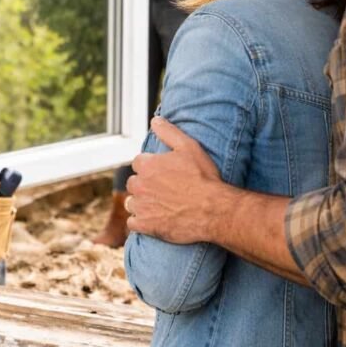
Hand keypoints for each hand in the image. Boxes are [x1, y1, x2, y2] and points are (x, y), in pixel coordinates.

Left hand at [126, 117, 224, 242]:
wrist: (213, 210)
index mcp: (147, 165)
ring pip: (131, 203)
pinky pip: (133, 223)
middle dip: (144, 185)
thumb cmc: (203, 177)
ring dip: (141, 203)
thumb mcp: (189, 147)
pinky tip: (153, 220)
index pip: (138, 163)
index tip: (162, 173)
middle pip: (133, 183)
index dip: (150, 167)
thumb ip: (168, 132)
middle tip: (162, 190)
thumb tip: (154, 120)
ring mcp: (142, 206)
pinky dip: (140, 222)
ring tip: (159, 205)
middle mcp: (140, 185)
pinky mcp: (145, 226)